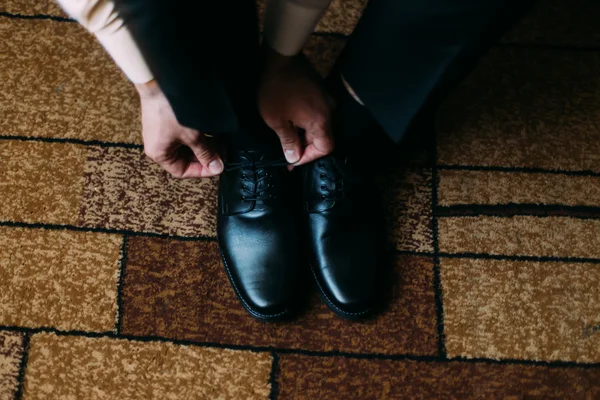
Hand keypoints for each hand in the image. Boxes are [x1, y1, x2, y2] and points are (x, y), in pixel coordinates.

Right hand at [136, 80, 223, 177]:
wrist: (160, 81)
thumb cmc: (172, 112)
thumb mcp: (193, 136)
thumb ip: (206, 153)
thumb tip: (217, 168)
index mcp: (159, 154)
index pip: (182, 171)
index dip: (201, 171)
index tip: (218, 166)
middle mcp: (159, 145)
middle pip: (186, 158)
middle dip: (206, 156)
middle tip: (223, 153)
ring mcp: (163, 132)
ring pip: (188, 145)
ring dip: (205, 145)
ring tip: (221, 142)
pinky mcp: (168, 120)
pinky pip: (185, 133)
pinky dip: (199, 134)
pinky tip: (213, 131)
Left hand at [258, 46, 334, 166]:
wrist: (281, 57)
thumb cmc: (276, 90)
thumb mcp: (276, 120)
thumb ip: (288, 142)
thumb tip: (294, 158)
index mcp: (321, 121)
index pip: (325, 148)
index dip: (309, 157)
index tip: (292, 159)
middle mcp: (329, 111)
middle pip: (324, 137)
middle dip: (306, 147)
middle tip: (288, 151)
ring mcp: (327, 99)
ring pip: (321, 125)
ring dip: (306, 134)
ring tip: (288, 136)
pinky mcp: (321, 91)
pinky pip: (318, 113)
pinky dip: (307, 121)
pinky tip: (292, 120)